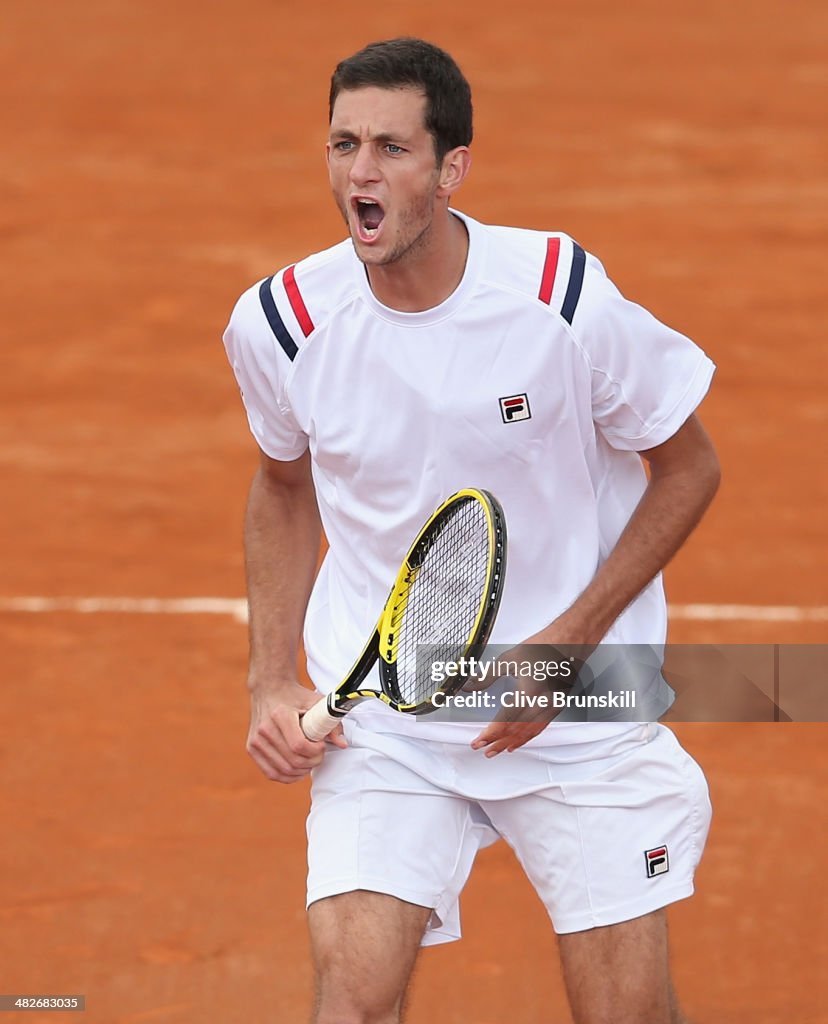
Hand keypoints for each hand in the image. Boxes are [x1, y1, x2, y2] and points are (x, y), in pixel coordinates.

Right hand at [246, 680, 345, 782]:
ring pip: (283, 770)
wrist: (269, 689)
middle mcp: (264, 728)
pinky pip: (271, 772)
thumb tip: (342, 744)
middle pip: (292, 760)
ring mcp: (256, 740)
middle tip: (319, 754)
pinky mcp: (252, 748)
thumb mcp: (315, 702)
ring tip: (310, 761)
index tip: (322, 745)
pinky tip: (298, 770)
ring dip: (302, 771)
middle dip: (312, 762)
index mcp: (280, 715)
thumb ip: (331, 722)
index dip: (315, 751)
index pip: (299, 745)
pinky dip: (287, 776)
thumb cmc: (295, 696)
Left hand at [470, 613, 596, 756]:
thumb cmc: (545, 646)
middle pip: (517, 730)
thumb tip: (471, 684)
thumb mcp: (510, 659)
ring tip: (497, 750)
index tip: (479, 740)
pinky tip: (518, 742)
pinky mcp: (558, 706)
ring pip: (529, 732)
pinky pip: (540, 727)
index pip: (506, 720)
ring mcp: (553, 706)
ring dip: (512, 743)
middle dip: (498, 742)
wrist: (571, 642)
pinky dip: (527, 737)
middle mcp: (543, 702)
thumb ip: (488, 676)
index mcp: (530, 691)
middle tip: (483, 749)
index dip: (490, 733)